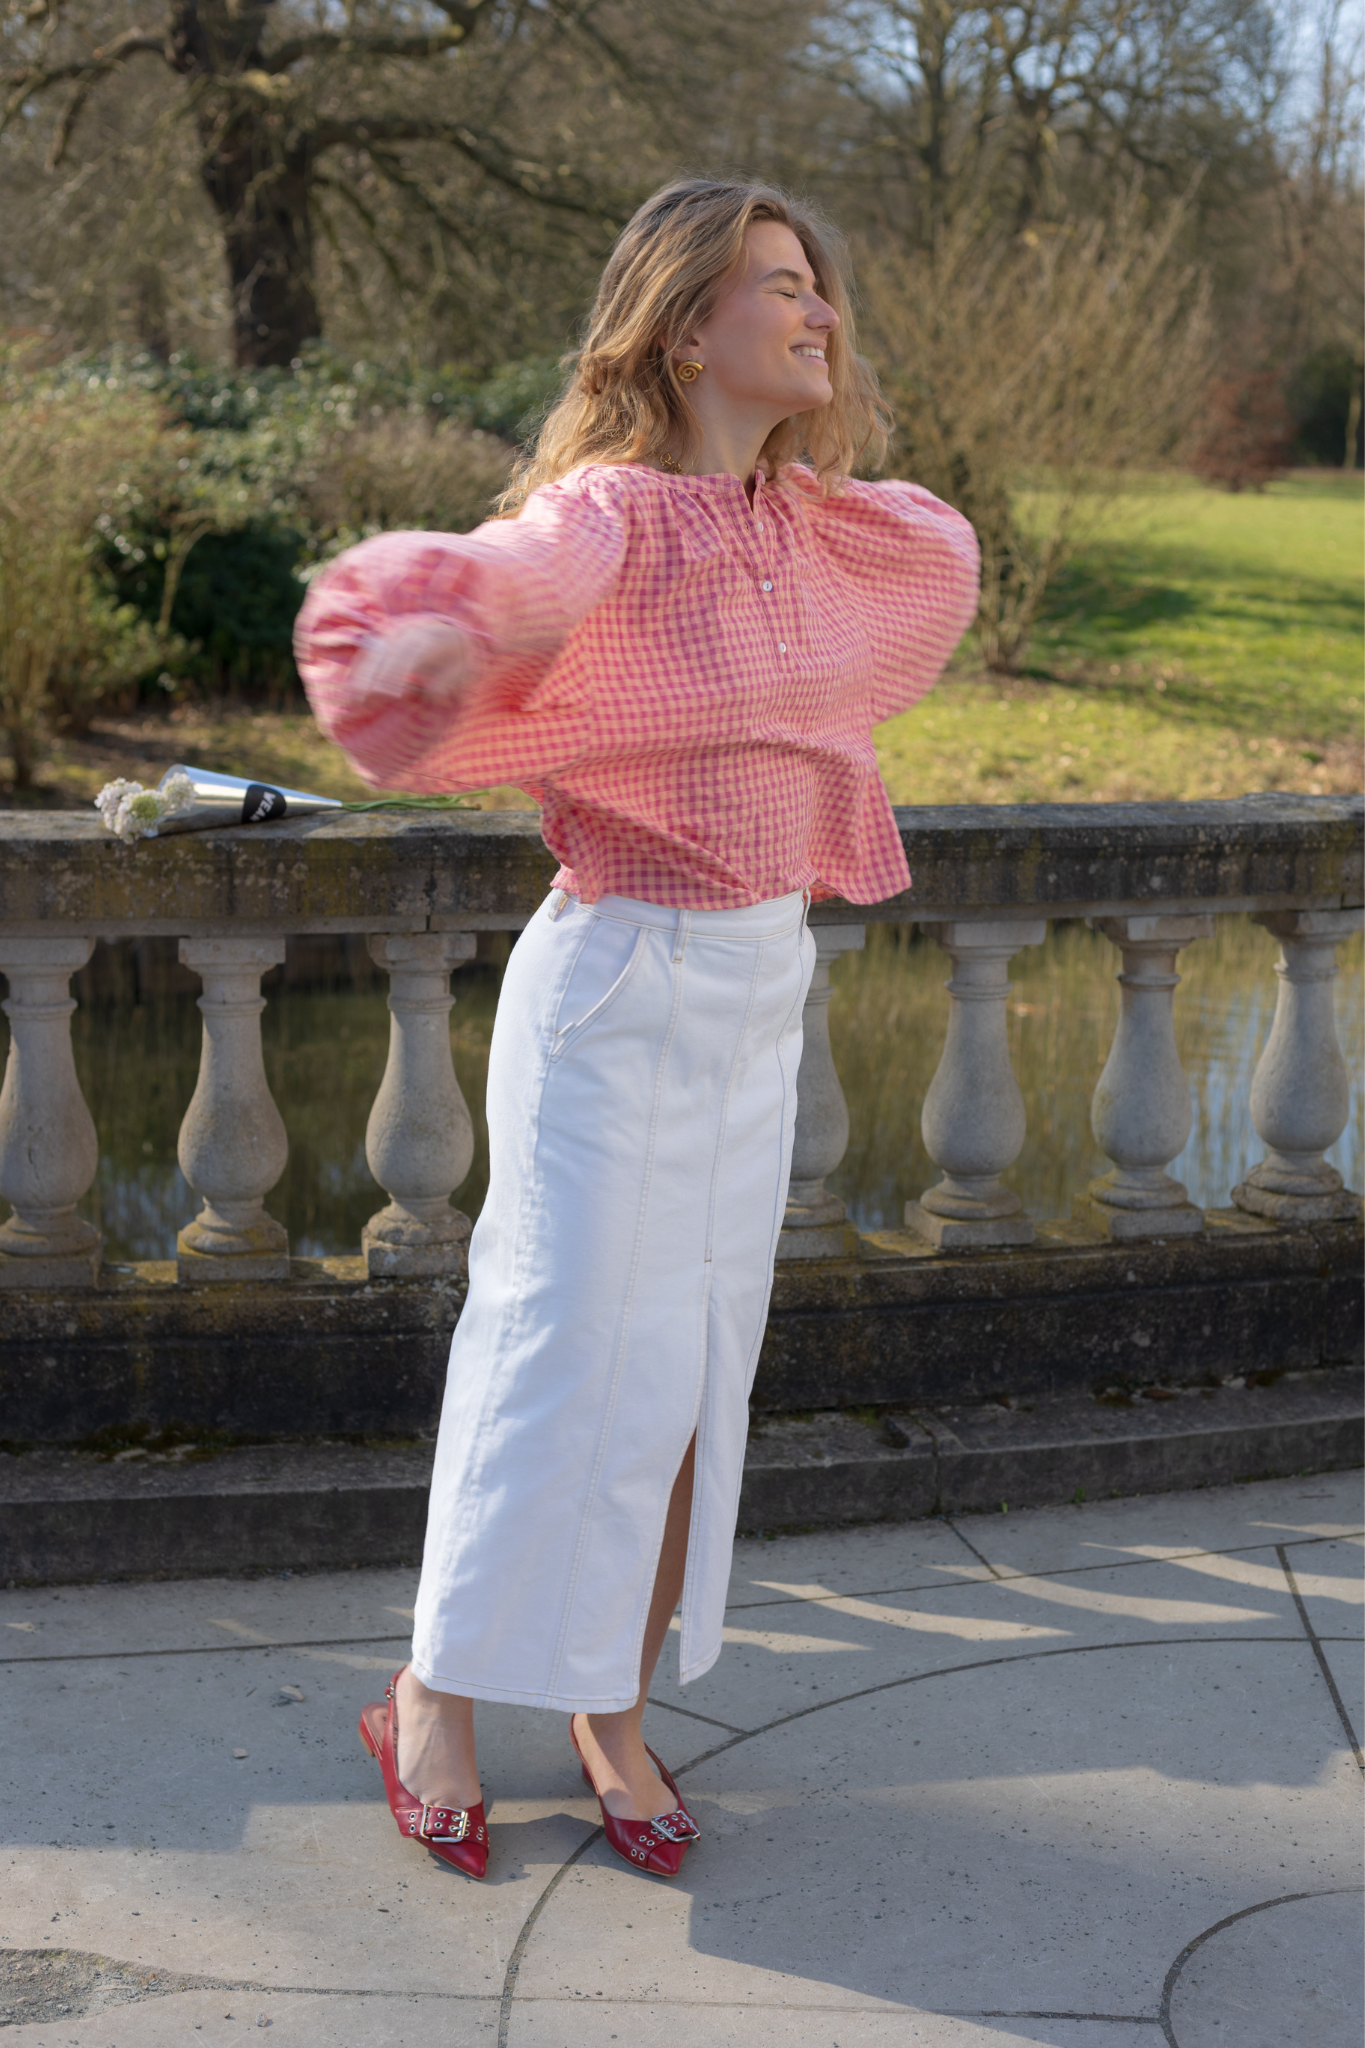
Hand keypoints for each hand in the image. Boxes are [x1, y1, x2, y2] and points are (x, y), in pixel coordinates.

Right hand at [350, 614, 475, 706]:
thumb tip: (433, 697)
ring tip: (355, 698)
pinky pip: (370, 652)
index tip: (393, 696)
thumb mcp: (463, 670)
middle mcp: (411, 632)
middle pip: (389, 653)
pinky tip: (353, 688)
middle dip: (376, 677)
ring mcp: (396, 633)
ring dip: (363, 675)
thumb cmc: (460, 657)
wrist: (454, 630)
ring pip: (375, 653)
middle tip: (366, 701)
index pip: (412, 655)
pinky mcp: (386, 638)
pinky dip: (360, 669)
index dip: (401, 674)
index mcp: (432, 638)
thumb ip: (449, 682)